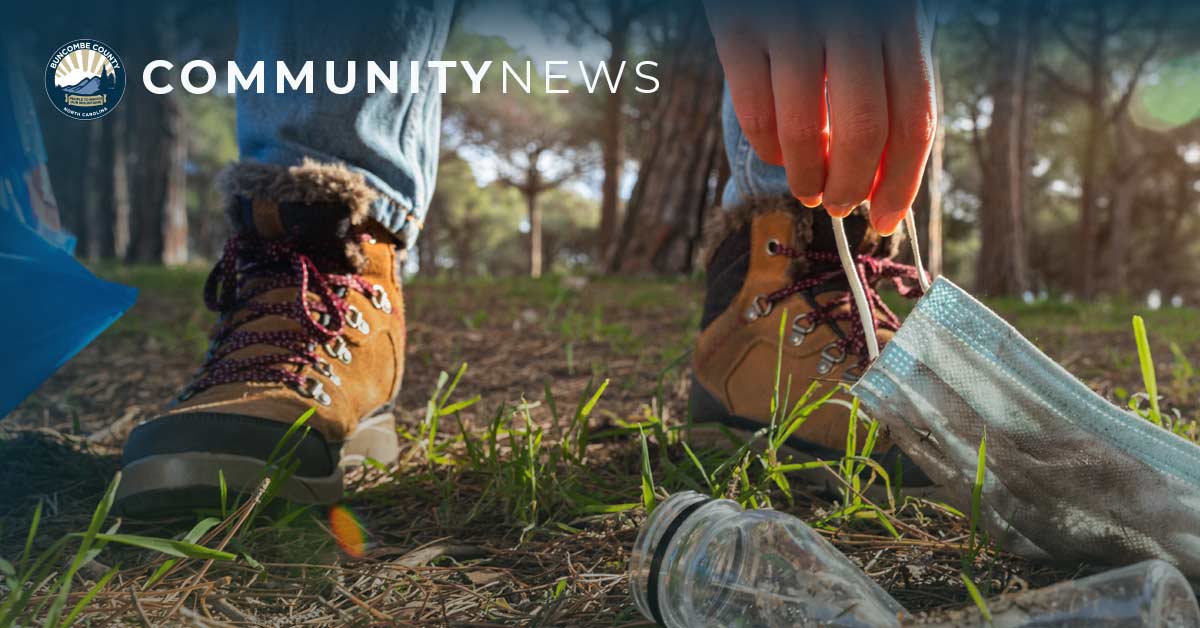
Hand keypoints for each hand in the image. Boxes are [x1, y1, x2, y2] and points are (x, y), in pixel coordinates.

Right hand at [704, 0, 935, 234]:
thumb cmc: (834, 0)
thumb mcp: (874, 20)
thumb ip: (884, 84)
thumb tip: (878, 178)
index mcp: (897, 19)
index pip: (914, 117)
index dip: (903, 181)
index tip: (888, 219)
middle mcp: (851, 18)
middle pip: (864, 130)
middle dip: (850, 186)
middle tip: (839, 207)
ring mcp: (791, 22)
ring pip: (803, 129)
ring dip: (805, 176)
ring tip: (807, 189)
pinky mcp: (739, 28)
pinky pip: (753, 110)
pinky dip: (766, 148)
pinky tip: (775, 154)